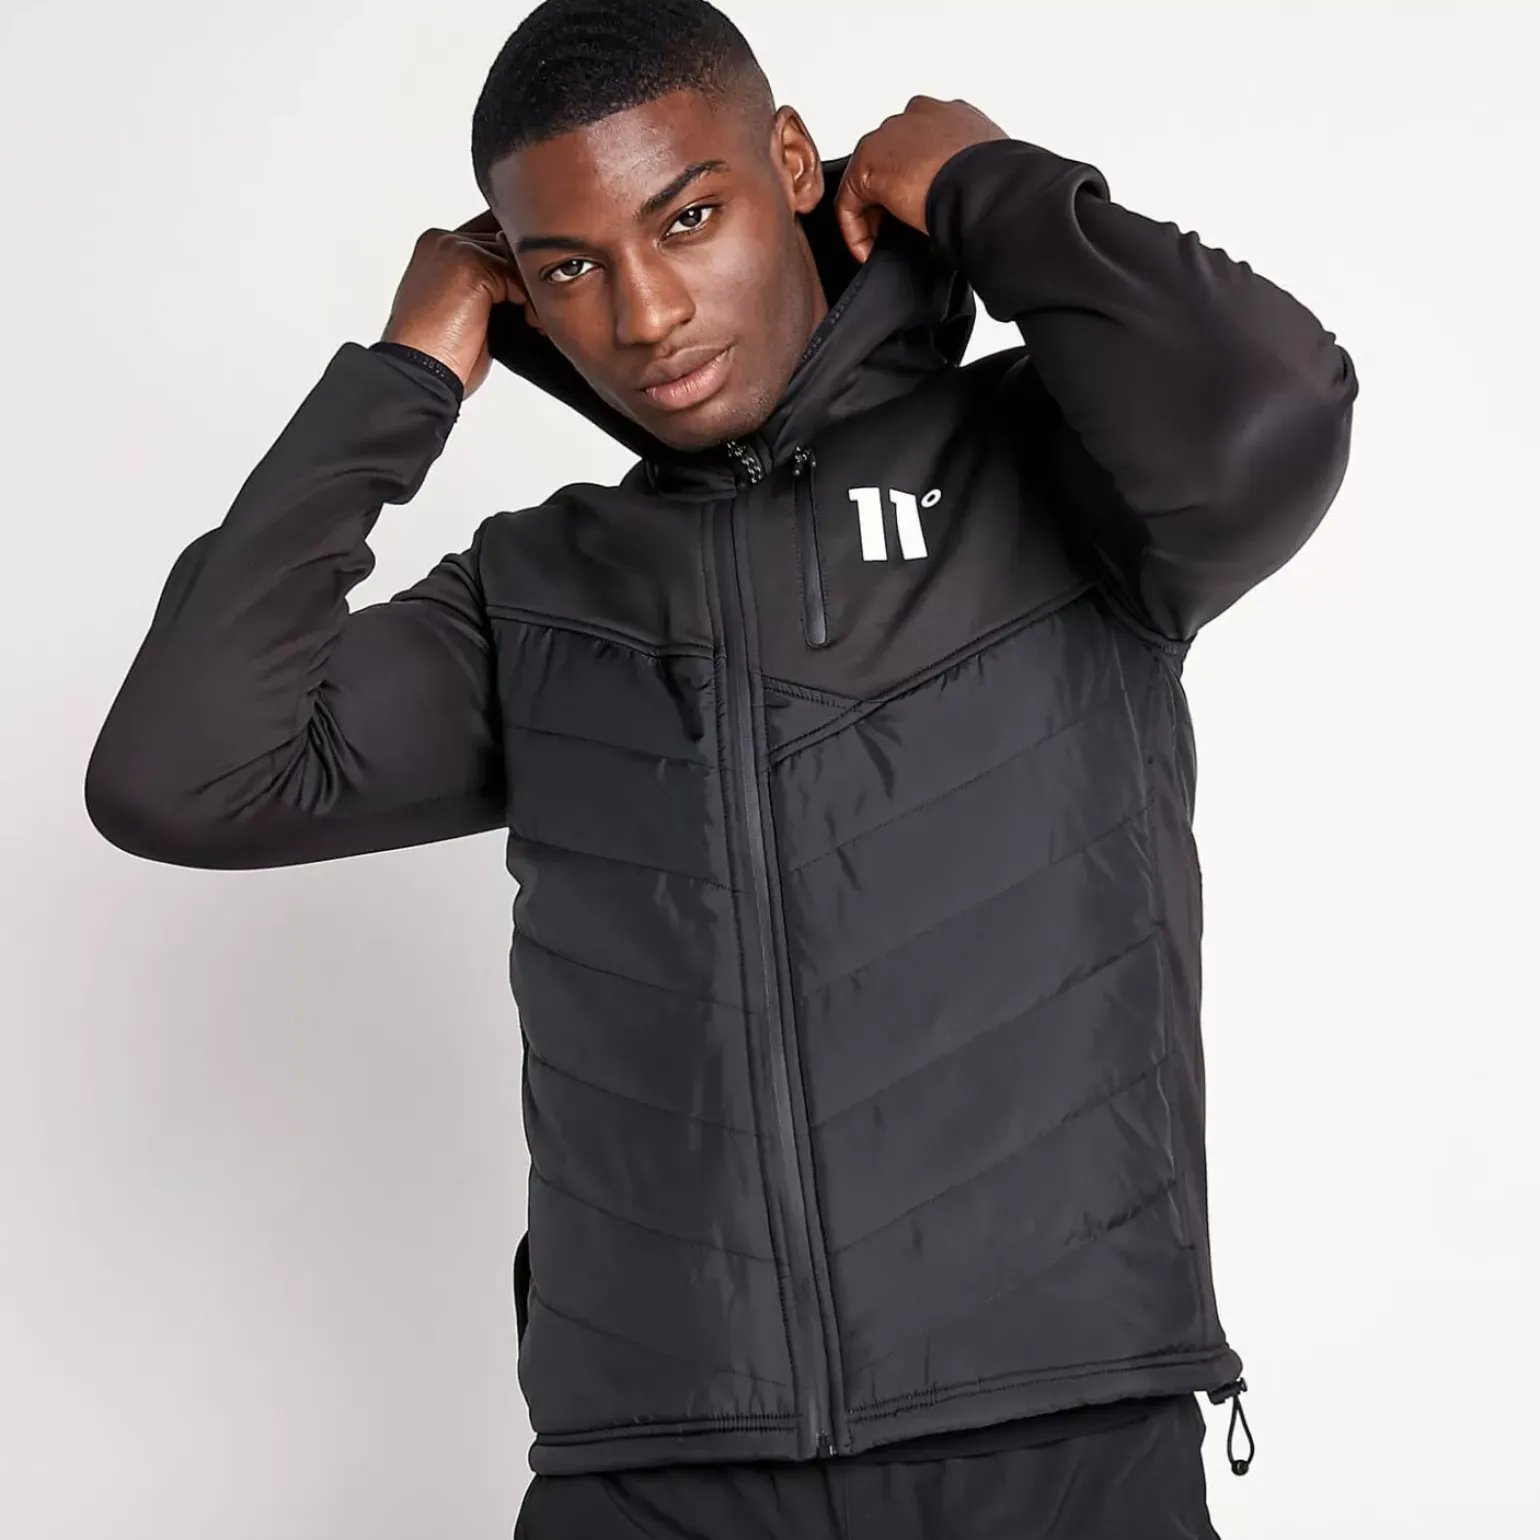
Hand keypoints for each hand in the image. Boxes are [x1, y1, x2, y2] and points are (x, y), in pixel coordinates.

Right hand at [379, 208, 530, 398]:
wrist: (419, 373)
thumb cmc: (439, 353)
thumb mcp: (464, 310)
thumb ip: (487, 286)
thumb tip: (523, 282)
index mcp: (437, 249)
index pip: (491, 242)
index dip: (516, 271)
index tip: (530, 302)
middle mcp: (443, 241)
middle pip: (506, 245)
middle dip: (525, 280)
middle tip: (534, 315)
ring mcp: (455, 249)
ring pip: (514, 257)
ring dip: (532, 292)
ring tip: (532, 322)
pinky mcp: (470, 264)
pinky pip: (518, 273)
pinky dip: (532, 302)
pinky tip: (530, 324)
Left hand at [833, 95, 1009, 263]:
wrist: (989, 187)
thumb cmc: (999, 182)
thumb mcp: (982, 172)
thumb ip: (962, 174)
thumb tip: (959, 198)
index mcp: (948, 116)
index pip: (918, 149)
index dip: (914, 186)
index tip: (919, 213)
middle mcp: (916, 117)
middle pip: (889, 161)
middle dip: (889, 200)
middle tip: (897, 233)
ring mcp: (889, 135)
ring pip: (868, 180)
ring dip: (872, 216)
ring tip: (882, 245)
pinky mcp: (868, 163)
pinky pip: (849, 202)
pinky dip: (855, 231)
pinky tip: (868, 251)